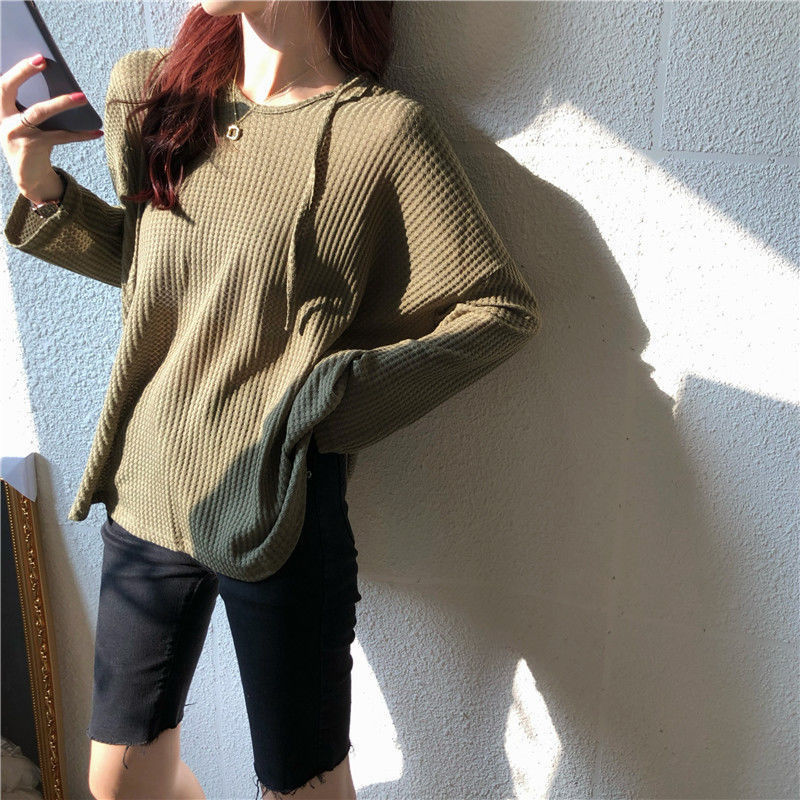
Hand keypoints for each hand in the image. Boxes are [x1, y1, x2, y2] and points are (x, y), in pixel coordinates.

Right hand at [0, 53, 103, 202]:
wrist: (28, 177)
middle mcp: (3, 119)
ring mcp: (16, 133)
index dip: (18, 69)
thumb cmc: (30, 142)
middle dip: (24, 72)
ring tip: (82, 97)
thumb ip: (32, 106)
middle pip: (9, 89)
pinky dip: (80, 134)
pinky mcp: (32, 147)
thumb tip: (57, 82)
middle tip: (44, 61)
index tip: (37, 56)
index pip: (2, 83)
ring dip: (61, 102)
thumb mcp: (26, 123)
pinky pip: (60, 136)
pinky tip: (96, 131)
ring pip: (39, 112)